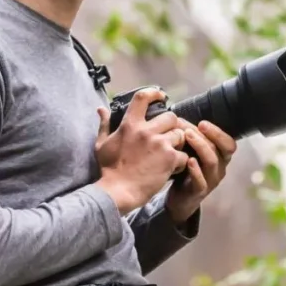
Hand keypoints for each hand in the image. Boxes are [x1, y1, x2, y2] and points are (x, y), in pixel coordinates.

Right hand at [94, 89, 189, 215]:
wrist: (118, 192)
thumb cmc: (108, 169)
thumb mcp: (101, 144)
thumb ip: (104, 125)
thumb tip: (101, 109)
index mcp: (130, 125)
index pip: (142, 98)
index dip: (154, 93)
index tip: (161, 96)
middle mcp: (146, 131)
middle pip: (170, 117)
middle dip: (172, 125)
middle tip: (168, 135)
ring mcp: (160, 144)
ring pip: (180, 134)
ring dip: (178, 143)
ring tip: (171, 152)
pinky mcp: (170, 159)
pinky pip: (184, 154)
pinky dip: (181, 161)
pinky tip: (173, 168)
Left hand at [165, 119, 236, 224]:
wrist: (178, 199)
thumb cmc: (185, 170)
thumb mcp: (190, 152)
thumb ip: (190, 137)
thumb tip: (177, 117)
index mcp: (221, 157)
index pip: (229, 143)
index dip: (218, 132)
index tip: (202, 123)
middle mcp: (220, 168)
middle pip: (223, 150)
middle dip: (209, 136)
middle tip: (191, 128)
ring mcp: (211, 181)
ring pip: (212, 162)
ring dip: (200, 147)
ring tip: (186, 137)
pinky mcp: (199, 192)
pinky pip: (201, 181)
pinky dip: (195, 170)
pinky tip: (188, 161)